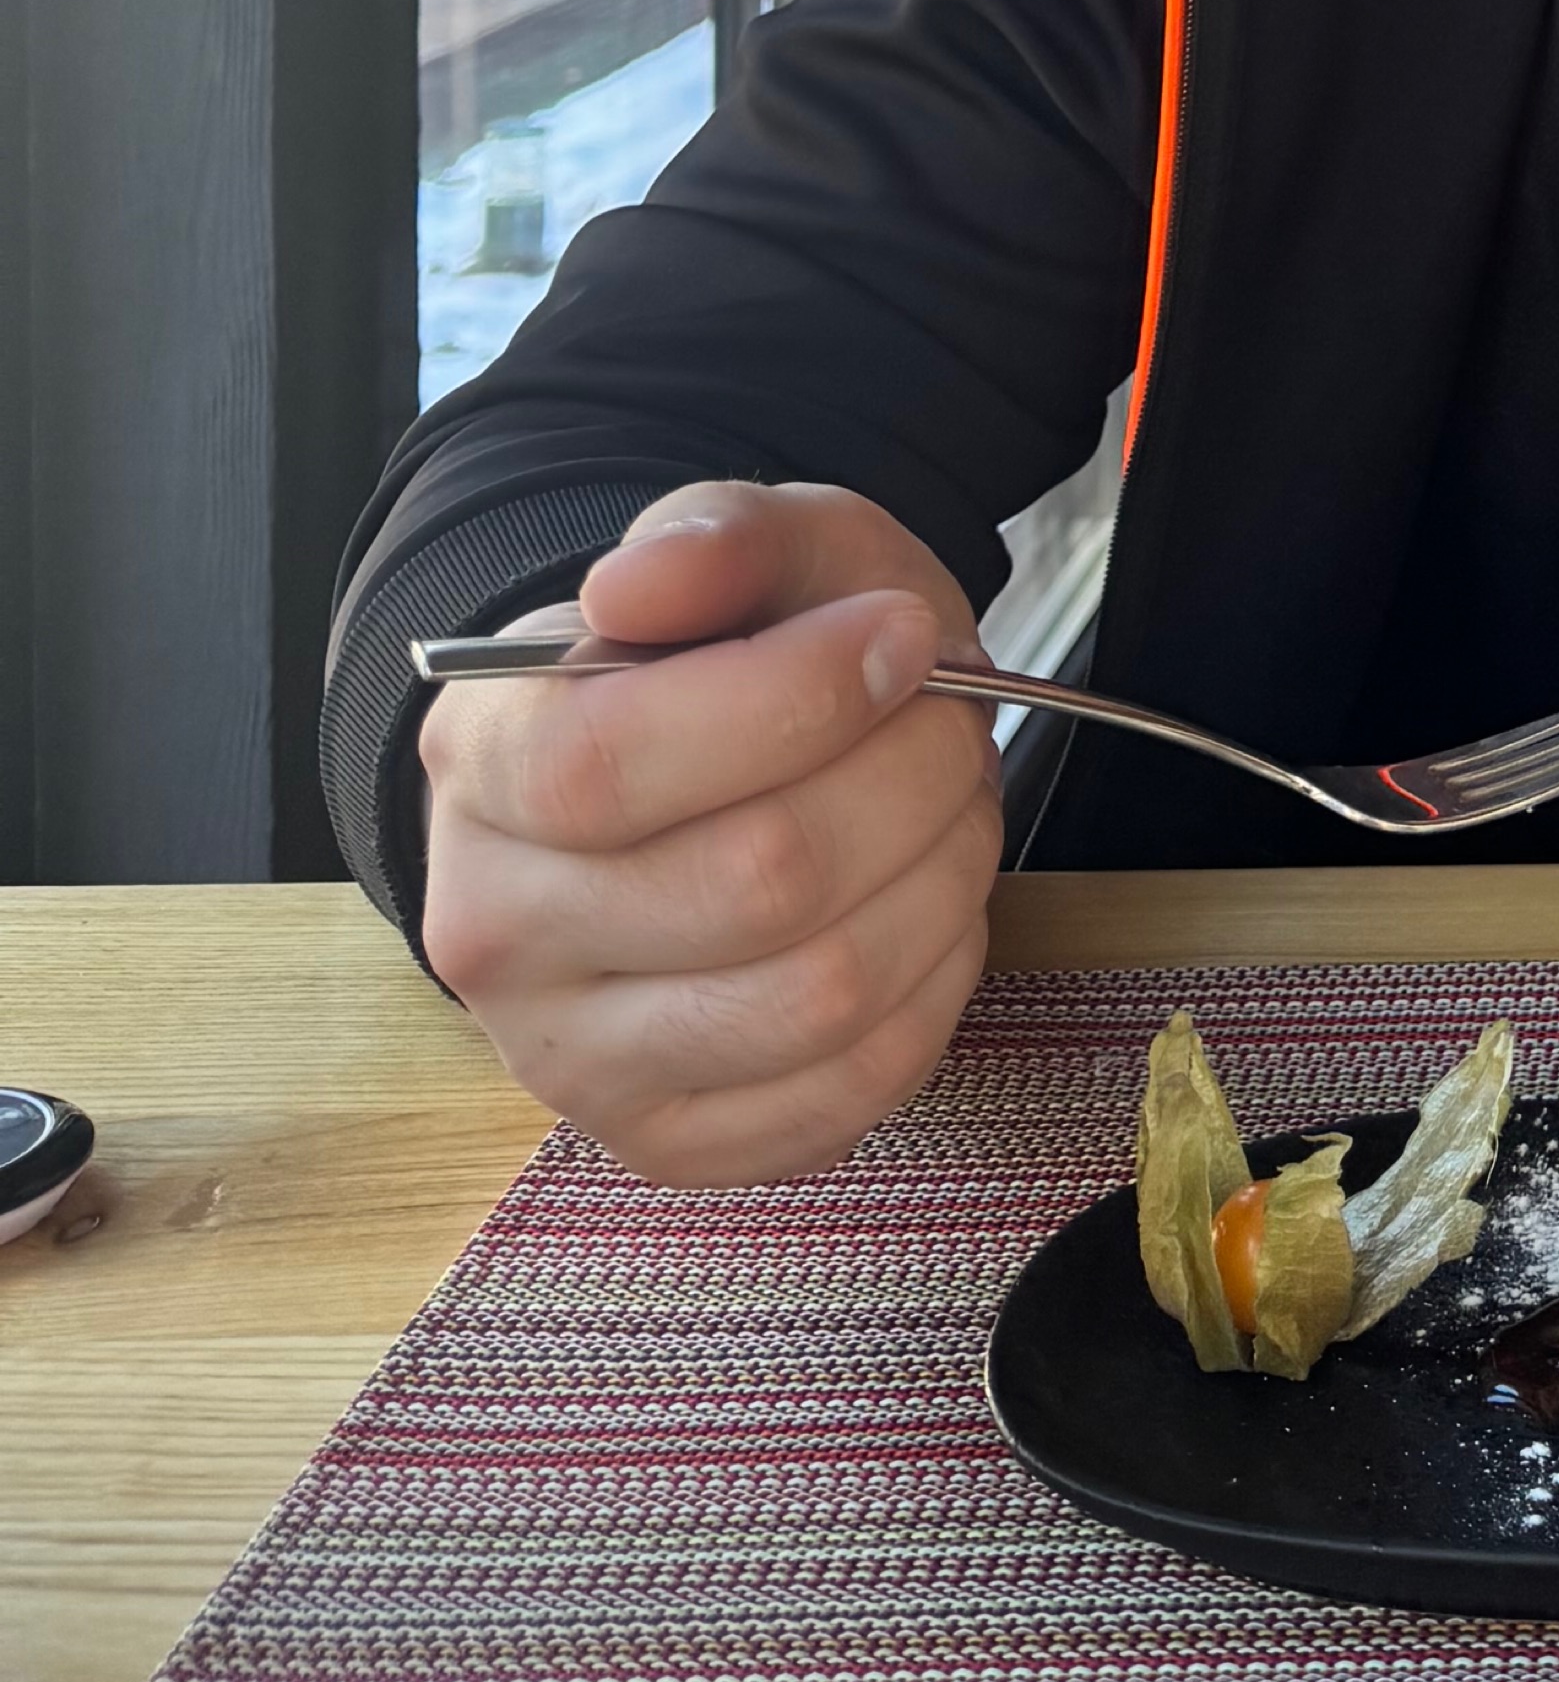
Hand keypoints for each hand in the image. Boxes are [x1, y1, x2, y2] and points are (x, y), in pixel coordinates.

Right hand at [415, 478, 1002, 1184]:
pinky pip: (854, 1088)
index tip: (902, 635)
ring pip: (821, 993)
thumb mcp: (745, 548)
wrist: (717, 781)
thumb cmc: (737, 657)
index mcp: (482, 761)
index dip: (794, 697)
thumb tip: (640, 581)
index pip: (609, 764)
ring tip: (952, 805)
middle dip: (909, 778)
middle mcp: (494, 931)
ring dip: (942, 878)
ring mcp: (574, 1062)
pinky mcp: (673, 1142)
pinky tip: (929, 905)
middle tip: (953, 719)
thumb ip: (710, 539)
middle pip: (753, 881)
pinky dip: (938, 983)